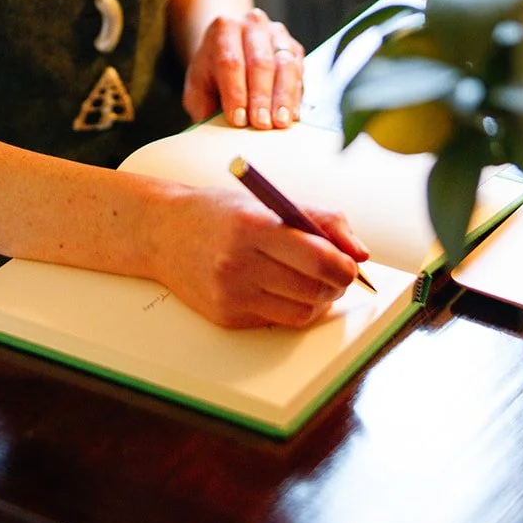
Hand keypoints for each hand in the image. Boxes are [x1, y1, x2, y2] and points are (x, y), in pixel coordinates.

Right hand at [148, 183, 368, 329]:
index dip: (344, 266)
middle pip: (314, 289)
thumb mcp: (268, 201)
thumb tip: (360, 252)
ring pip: (301, 312)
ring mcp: (231, 294)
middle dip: (336, 284)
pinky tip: (285, 289)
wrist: (163, 232)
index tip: (351, 263)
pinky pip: (278, 321)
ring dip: (319, 300)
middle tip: (337, 273)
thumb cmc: (220, 213)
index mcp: (253, 225)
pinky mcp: (227, 317)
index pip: (317, 257)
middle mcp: (239, 262)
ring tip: (314, 282)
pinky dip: (293, 308)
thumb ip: (320, 220)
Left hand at [183, 8, 305, 128]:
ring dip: (283, 97)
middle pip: (260, 62)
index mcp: (223, 28)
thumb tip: (212, 126)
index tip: (239, 119)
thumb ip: (202, 103)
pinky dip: (295, 95)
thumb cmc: (213, 68)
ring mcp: (276, 33)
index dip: (235, 92)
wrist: (231, 43)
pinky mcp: (294, 47)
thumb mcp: (198, 83)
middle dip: (261, 97)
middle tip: (261, 123)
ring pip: (285, 65)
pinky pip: (299, 71)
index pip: (230, 62)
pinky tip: (291, 114)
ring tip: (280, 122)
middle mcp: (252, 25)